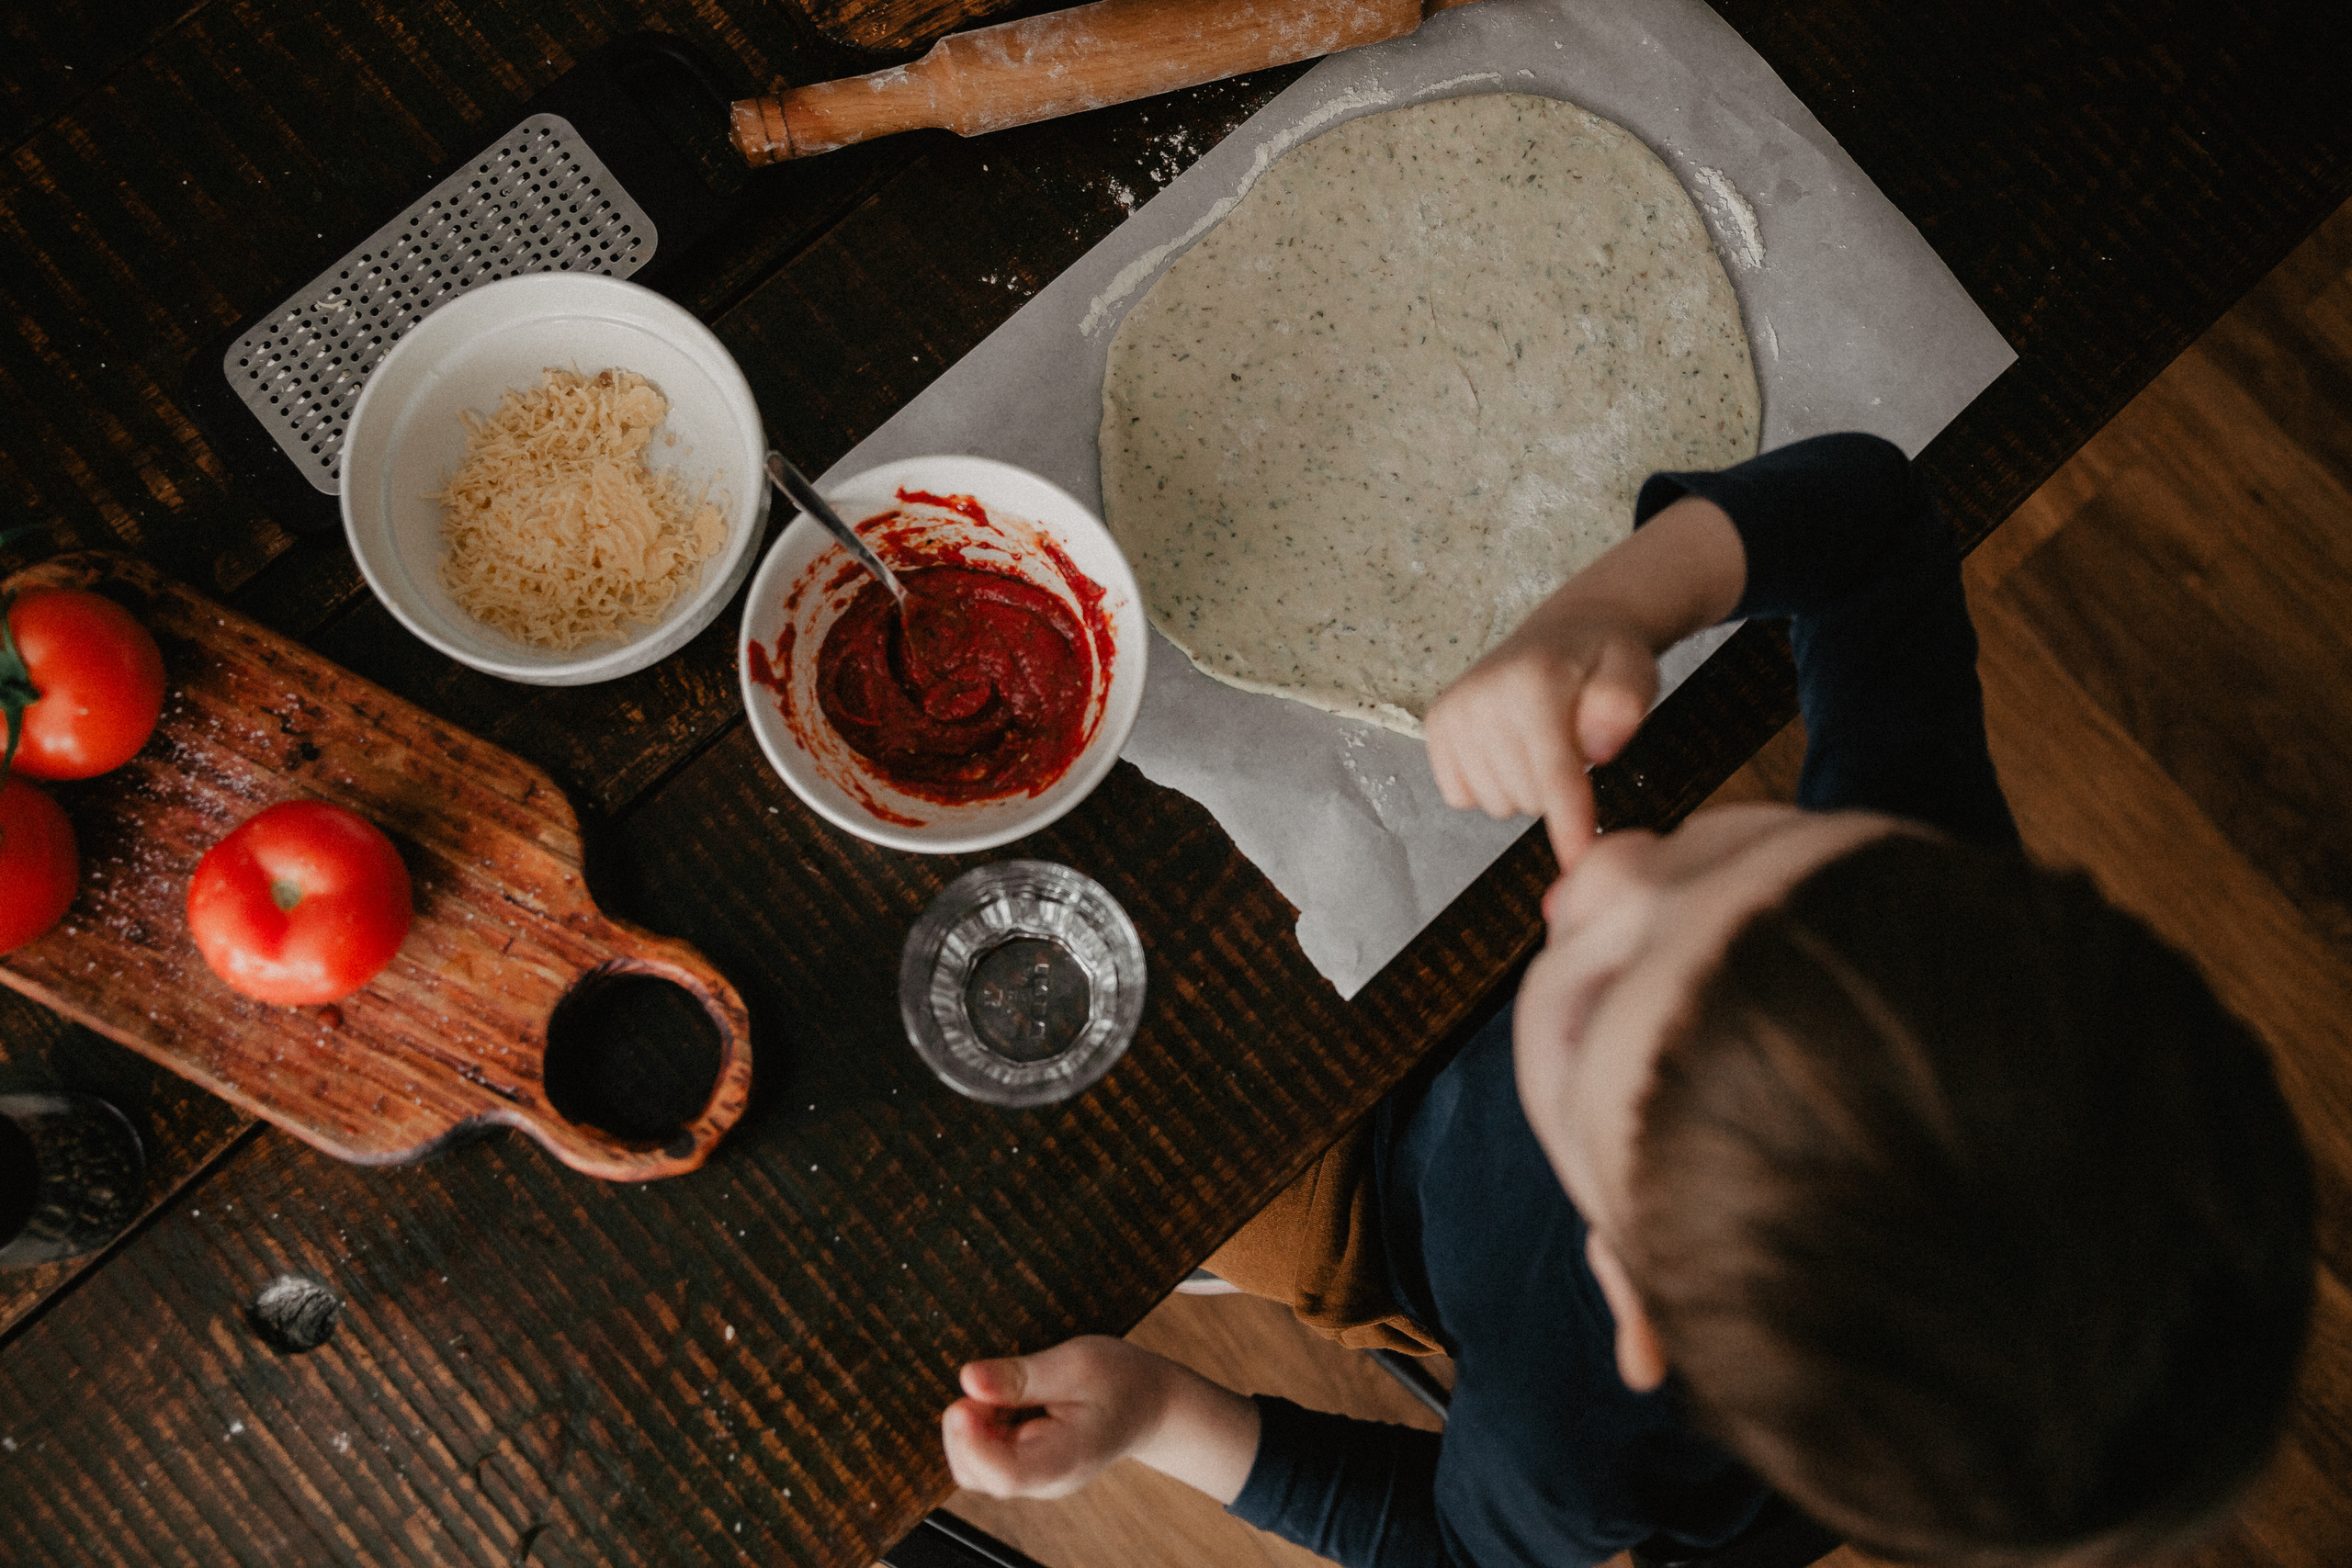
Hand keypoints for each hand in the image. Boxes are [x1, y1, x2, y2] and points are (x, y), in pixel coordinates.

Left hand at [942, 1337, 1259, 1503]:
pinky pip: (981, 1452)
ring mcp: (1030, 1477)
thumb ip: (1022, 1375)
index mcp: (1064, 1461)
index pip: (1004, 1475)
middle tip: (995, 1380)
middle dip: (966, 1424)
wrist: (1150, 1404)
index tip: (963, 1402)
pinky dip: (981, 1422)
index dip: (971, 1443)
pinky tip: (1010, 1398)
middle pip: (975, 1471)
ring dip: (973, 1421)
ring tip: (1013, 1388)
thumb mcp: (1078, 1363)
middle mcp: (1042, 1480)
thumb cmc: (1121, 1381)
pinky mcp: (1020, 1465)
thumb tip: (968, 1380)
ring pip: (971, 1463)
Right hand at [1424, 495, 1743, 869]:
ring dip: (1526, 787)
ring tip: (1543, 742)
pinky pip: (1463, 795)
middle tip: (1572, 745)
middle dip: (1557, 791)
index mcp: (1533, 683)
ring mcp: (1454, 710)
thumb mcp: (1635, 672)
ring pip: (1496, 803)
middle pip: (1526, 799)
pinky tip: (1511, 749)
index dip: (1571, 827)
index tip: (1580, 868)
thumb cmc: (1606, 660)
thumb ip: (1624, 705)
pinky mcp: (1437, 725)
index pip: (1554, 776)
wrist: (1568, 629)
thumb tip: (1598, 747)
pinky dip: (1492, 784)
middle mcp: (1482, 695)